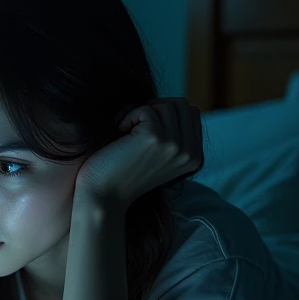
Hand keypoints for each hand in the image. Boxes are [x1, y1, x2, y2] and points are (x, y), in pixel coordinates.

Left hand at [74, 96, 202, 211]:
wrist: (104, 196)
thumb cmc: (125, 172)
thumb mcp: (160, 155)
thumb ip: (175, 134)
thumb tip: (178, 103)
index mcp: (194, 156)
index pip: (191, 112)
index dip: (166, 111)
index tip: (146, 125)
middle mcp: (190, 152)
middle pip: (181, 105)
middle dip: (156, 107)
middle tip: (136, 122)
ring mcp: (175, 145)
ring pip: (165, 105)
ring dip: (142, 112)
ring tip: (128, 130)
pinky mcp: (155, 137)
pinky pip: (145, 109)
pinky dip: (129, 116)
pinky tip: (120, 132)